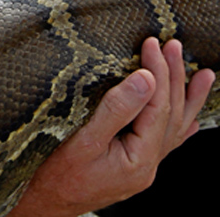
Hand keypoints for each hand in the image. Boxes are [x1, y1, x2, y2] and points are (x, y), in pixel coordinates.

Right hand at [7, 38, 214, 216]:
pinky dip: (178, 125)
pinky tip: (190, 120)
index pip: (157, 107)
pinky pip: (165, 143)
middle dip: (174, 77)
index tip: (152, 44)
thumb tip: (145, 79)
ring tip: (204, 76)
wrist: (43, 205)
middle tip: (174, 45)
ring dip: (187, 99)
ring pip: (174, 128)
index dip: (157, 72)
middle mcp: (147, 166)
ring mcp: (142, 168)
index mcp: (138, 159)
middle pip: (170, 114)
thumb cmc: (54, 176)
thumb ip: (116, 110)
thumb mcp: (83, 140)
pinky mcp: (132, 167)